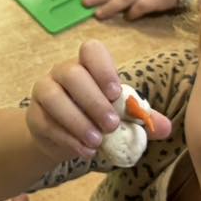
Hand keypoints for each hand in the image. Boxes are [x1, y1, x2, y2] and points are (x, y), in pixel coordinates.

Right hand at [24, 40, 173, 159]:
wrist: (65, 139)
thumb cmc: (97, 119)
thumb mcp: (121, 117)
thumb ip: (142, 119)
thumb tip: (167, 128)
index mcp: (88, 66)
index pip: (91, 50)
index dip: (103, 68)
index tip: (116, 93)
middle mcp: (63, 72)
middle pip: (72, 74)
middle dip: (93, 100)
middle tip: (111, 125)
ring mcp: (45, 91)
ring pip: (53, 96)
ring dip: (77, 120)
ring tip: (97, 142)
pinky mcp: (34, 115)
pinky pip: (46, 122)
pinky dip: (67, 138)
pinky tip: (85, 151)